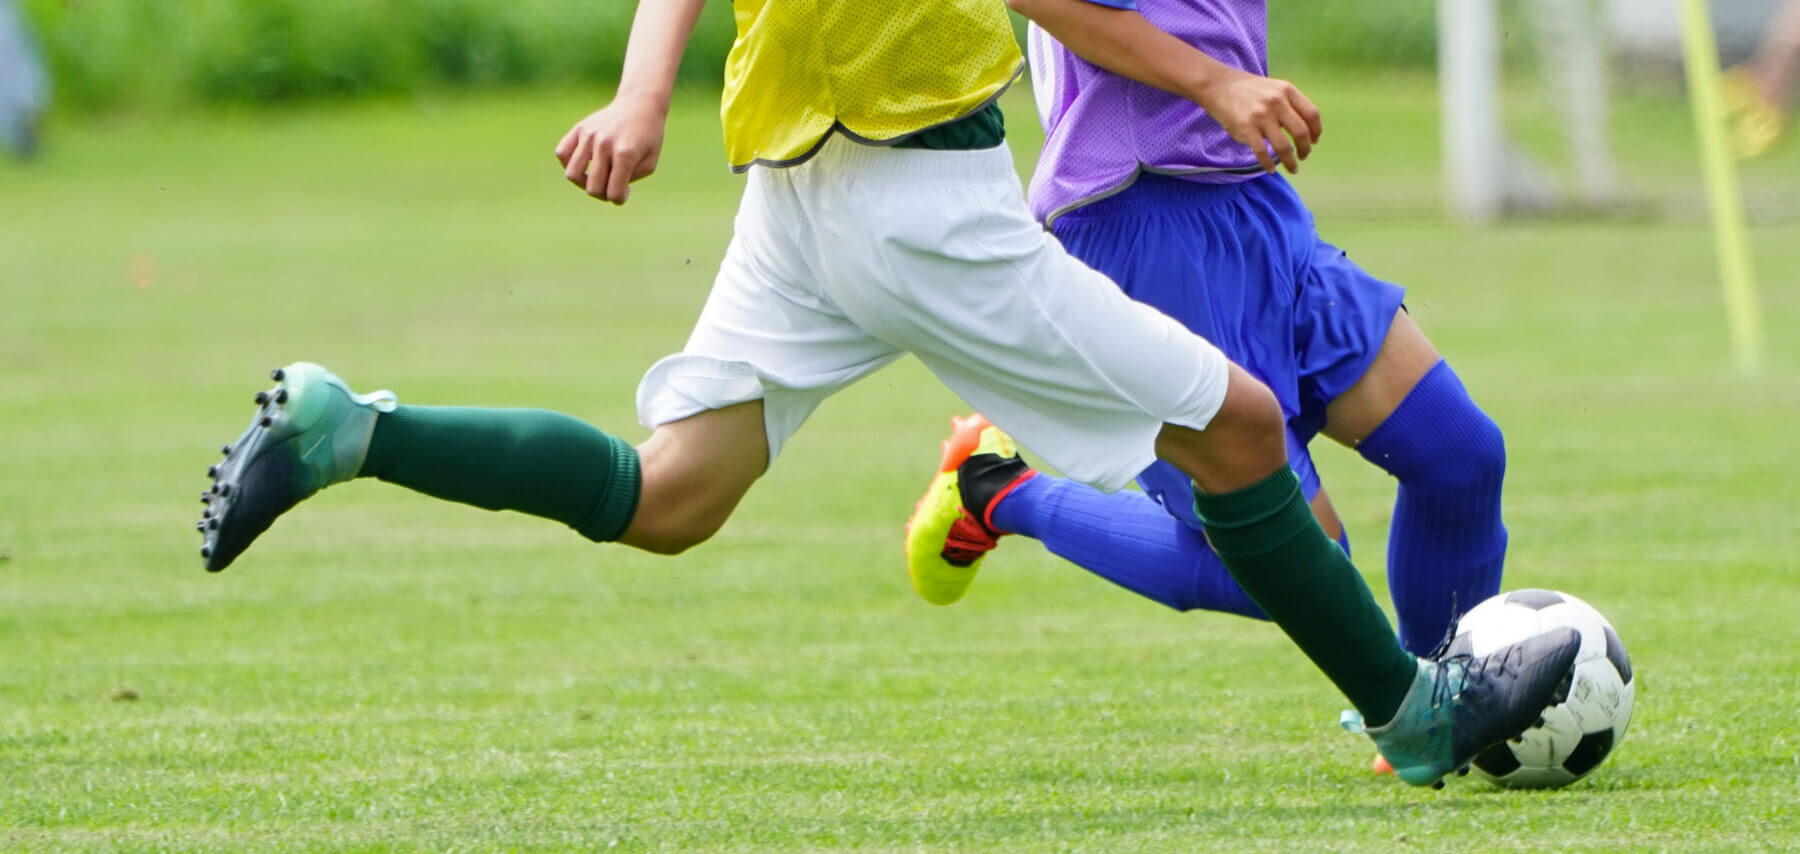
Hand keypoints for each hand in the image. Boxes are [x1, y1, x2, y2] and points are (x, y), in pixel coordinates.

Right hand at [554, 95, 667, 204]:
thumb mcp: (649, 163)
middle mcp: (604, 144)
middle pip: (592, 187)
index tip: (626, 190)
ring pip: (571, 173)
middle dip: (602, 194)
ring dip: (583, 183)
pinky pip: (561, 153)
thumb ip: (628, 180)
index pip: (614, 193)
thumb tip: (605, 190)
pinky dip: (568, 164)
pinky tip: (583, 162)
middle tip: (612, 184)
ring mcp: (589, 135)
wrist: (640, 105)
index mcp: (625, 154)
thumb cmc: (648, 137)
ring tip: (595, 176)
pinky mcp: (579, 128)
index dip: (619, 199)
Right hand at [1196, 70, 1322, 173]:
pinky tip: (1271, 169)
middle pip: (1301, 132)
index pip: (1312, 114)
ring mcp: (1261, 116)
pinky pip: (1262, 152)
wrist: (1219, 86)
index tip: (1314, 141)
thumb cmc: (1249, 90)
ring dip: (1290, 162)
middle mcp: (1277, 102)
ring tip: (1292, 168)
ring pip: (1283, 146)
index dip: (1316, 131)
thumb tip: (1304, 131)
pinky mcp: (1246, 129)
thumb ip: (1290, 105)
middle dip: (1305, 149)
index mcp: (1287, 91)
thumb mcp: (1274, 89)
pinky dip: (1268, 164)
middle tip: (1304, 156)